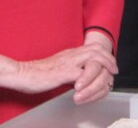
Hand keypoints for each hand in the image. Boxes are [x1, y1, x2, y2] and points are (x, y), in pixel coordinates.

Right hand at [0, 43, 116, 93]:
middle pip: (97, 51)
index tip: (111, 64)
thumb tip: (81, 76)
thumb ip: (70, 69)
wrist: (23, 73)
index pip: (93, 48)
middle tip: (115, 70)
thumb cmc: (38, 73)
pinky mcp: (63, 72)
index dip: (105, 55)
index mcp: (70, 53)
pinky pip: (82, 75)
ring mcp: (68, 63)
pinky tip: (91, 88)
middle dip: (109, 60)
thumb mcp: (58, 68)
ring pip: (93, 60)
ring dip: (103, 69)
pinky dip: (90, 81)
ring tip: (108, 78)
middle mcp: (71, 55)